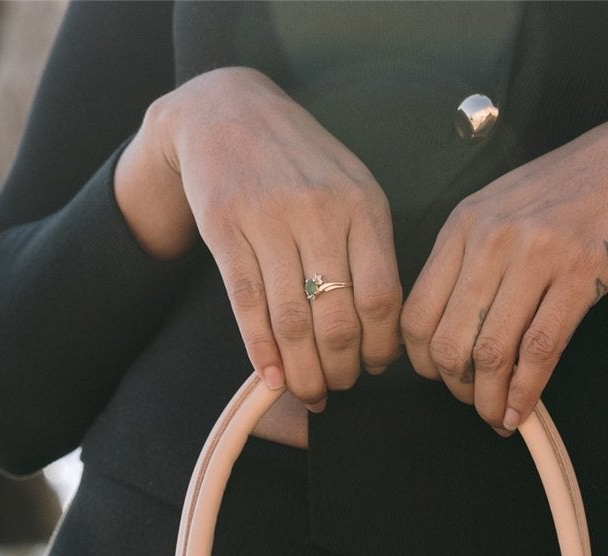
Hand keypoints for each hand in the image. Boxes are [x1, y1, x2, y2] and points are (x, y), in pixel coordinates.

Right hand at [118, 67, 402, 411]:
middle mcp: (319, 211)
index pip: (382, 298)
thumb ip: (369, 251)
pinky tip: (271, 378)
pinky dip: (261, 351)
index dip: (379, 348)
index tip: (372, 367)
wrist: (226, 111)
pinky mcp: (225, 228)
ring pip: (293, 321)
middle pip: (339, 319)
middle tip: (337, 388)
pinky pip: (248, 305)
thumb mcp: (350, 189)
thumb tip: (381, 333)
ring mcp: (269, 219)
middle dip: (341, 370)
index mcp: (362, 205)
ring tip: (309, 392)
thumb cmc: (299, 162)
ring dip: (303, 372)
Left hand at [399, 91, 607, 432]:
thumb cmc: (581, 186)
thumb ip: (475, 255)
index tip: (443, 381)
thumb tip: (451, 325)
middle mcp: (492, 236)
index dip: (424, 364)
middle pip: (448, 343)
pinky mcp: (581, 272)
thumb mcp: (509, 206)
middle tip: (475, 403)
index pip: (417, 314)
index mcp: (465, 221)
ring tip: (498, 417)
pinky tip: (523, 413)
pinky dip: (526, 393)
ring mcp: (537, 253)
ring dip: (490, 401)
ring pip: (491, 354)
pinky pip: (539, 351)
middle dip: (457, 390)